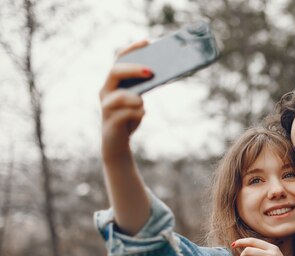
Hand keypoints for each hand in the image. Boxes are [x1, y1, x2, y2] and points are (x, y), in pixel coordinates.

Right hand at [99, 39, 152, 161]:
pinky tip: (143, 114)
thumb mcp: (138, 101)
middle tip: (152, 71)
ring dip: (135, 98)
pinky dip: (137, 113)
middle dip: (133, 70)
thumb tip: (158, 75)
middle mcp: (105, 92)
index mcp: (112, 83)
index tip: (148, 42)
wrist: (118, 144)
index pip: (119, 60)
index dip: (131, 49)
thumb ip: (143, 88)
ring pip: (119, 96)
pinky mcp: (111, 122)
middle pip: (115, 72)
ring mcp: (106, 107)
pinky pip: (125, 114)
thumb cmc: (129, 119)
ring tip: (142, 104)